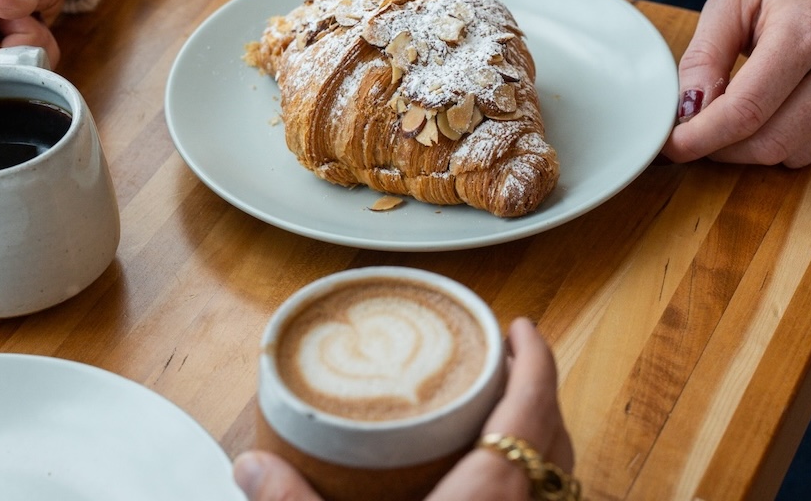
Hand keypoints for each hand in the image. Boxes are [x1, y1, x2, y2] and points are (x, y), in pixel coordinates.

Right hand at [232, 317, 573, 500]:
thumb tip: (248, 463)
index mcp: (487, 500)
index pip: (529, 410)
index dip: (534, 360)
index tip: (521, 326)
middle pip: (556, 437)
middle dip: (539, 388)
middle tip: (507, 360)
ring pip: (562, 477)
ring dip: (543, 436)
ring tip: (507, 414)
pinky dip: (539, 483)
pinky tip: (501, 489)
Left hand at [662, 0, 810, 166]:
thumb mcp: (735, 1)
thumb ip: (703, 56)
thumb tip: (686, 111)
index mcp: (810, 28)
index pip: (748, 108)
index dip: (703, 136)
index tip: (671, 147)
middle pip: (770, 142)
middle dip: (724, 147)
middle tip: (702, 130)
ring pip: (796, 154)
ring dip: (759, 141)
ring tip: (759, 100)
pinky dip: (797, 136)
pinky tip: (802, 98)